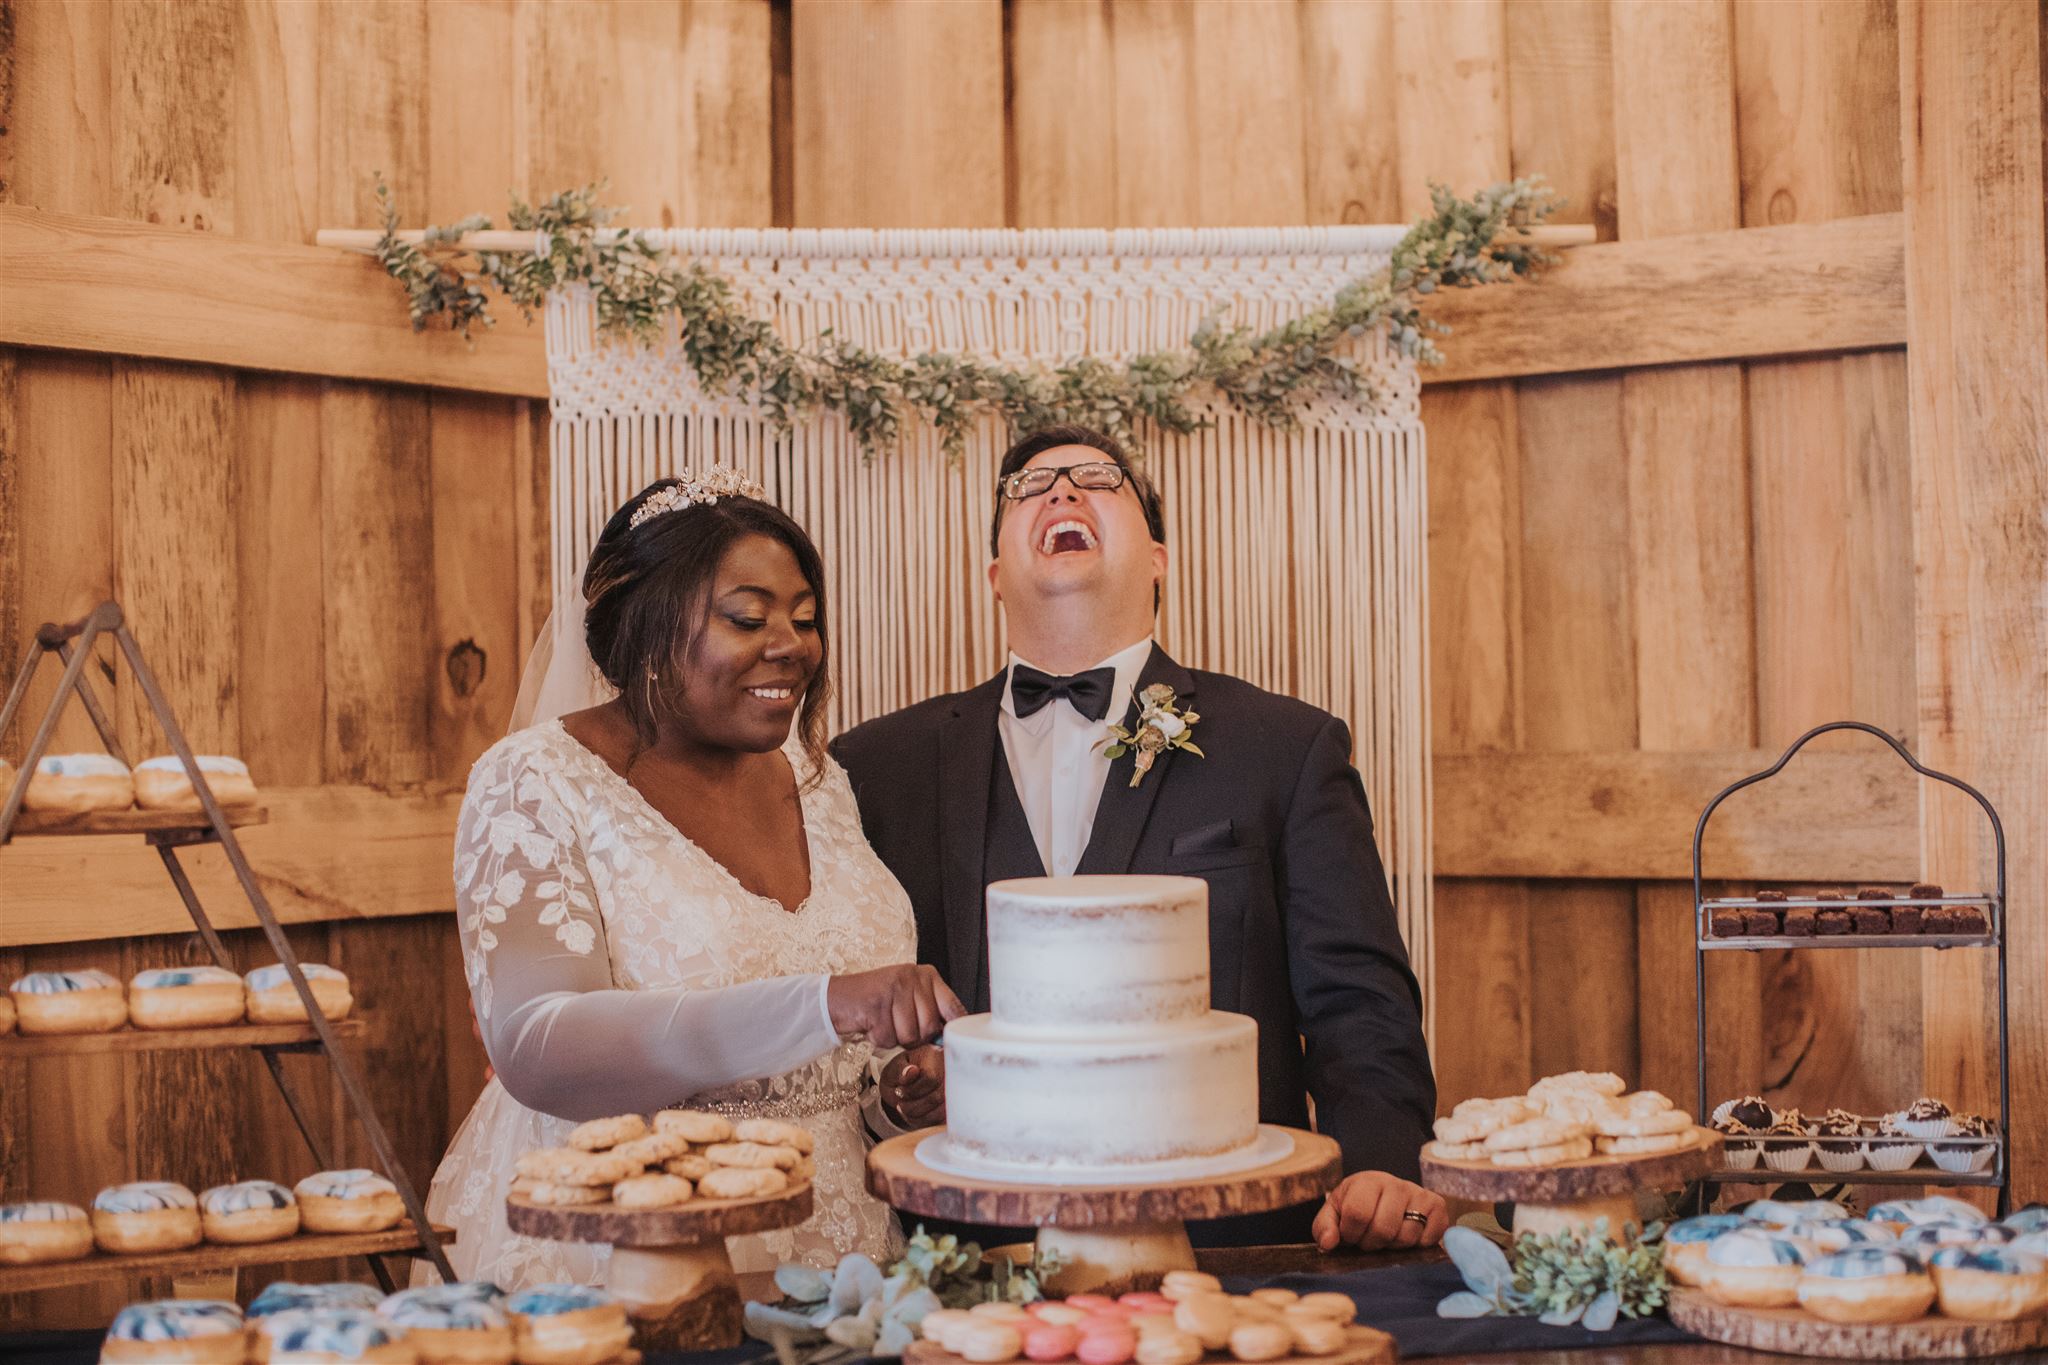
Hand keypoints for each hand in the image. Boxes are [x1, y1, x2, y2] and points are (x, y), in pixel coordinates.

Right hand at [826, 964, 964, 1049]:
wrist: (840, 998)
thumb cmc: (879, 1003)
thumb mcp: (910, 1000)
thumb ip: (930, 1015)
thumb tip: (945, 1042)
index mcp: (927, 975)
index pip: (953, 1007)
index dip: (952, 1030)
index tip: (947, 1042)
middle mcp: (914, 977)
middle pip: (931, 1027)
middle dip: (916, 1037)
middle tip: (899, 1026)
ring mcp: (895, 988)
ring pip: (910, 1036)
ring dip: (895, 1038)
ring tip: (884, 1022)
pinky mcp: (877, 1003)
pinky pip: (889, 1039)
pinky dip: (879, 1039)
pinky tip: (873, 1023)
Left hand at [880, 1044, 946, 1127]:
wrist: (904, 1081)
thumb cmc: (900, 1073)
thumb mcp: (894, 1067)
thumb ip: (901, 1070)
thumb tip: (912, 1071)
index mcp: (935, 1056)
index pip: (931, 1078)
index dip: (912, 1090)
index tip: (899, 1091)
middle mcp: (950, 1072)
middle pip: (937, 1097)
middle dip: (913, 1106)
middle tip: (900, 1105)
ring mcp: (954, 1090)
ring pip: (940, 1112)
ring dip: (917, 1116)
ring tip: (905, 1110)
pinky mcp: (952, 1107)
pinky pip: (941, 1121)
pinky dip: (923, 1122)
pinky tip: (912, 1116)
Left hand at [1312, 1171, 1447, 1250]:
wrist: (1385, 1195)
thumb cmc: (1357, 1206)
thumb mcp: (1335, 1212)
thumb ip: (1324, 1227)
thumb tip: (1329, 1243)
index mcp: (1367, 1181)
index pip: (1357, 1213)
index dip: (1351, 1234)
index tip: (1350, 1235)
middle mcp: (1396, 1184)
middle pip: (1384, 1228)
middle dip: (1372, 1243)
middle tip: (1369, 1238)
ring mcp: (1419, 1194)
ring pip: (1407, 1236)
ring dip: (1394, 1246)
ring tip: (1387, 1236)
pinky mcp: (1438, 1207)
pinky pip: (1430, 1237)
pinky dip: (1418, 1245)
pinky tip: (1407, 1235)